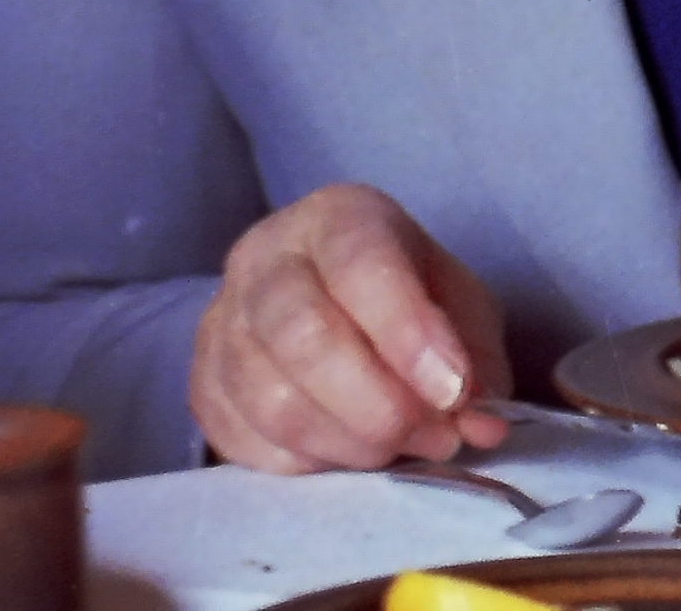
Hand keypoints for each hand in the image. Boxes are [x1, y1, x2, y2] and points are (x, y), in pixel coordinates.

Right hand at [190, 184, 510, 469]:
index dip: (408, 335)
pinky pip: (241, 440)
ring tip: (400, 449)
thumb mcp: (460, 304)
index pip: (361, 267)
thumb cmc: (407, 293)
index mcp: (339, 217)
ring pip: (270, 400)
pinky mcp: (200, 385)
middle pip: (303, 337)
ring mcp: (220, 323)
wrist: (328, 295)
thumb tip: (480, 425)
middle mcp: (265, 259)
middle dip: (379, 406)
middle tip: (435, 437)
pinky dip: (305, 463)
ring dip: (347, 443)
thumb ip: (476, 359)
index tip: (454, 392)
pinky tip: (346, 455)